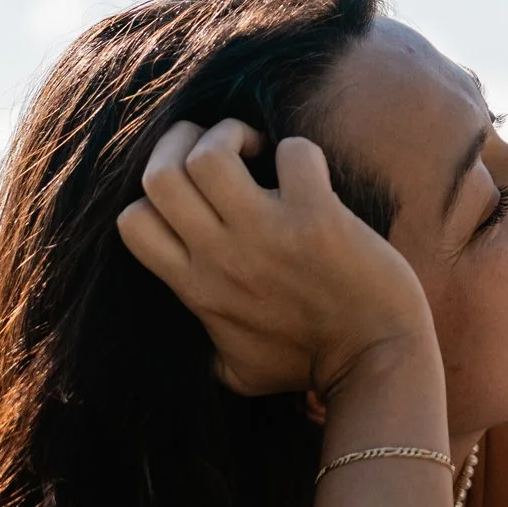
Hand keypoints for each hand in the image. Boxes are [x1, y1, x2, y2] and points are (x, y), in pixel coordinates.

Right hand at [118, 117, 431, 397]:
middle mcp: (221, 257)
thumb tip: (201, 347)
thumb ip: (208, 350)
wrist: (375, 364)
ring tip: (259, 153)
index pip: (133, 222)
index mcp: (196, 286)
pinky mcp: (317, 218)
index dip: (155, 192)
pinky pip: (294, 154)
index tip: (196, 194)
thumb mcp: (236, 371)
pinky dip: (300, 152)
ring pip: (208, 156)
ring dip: (231, 136)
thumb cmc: (309, 365)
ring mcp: (266, 235)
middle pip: (159, 174)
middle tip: (224, 154)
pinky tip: (311, 175)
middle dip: (183, 142)